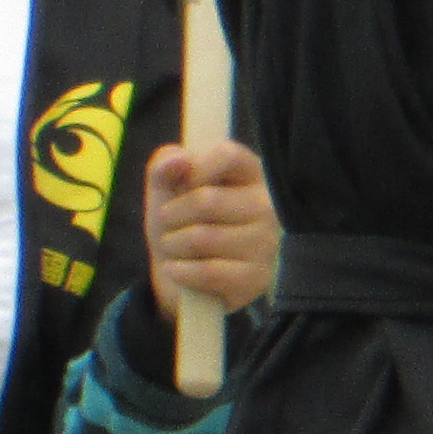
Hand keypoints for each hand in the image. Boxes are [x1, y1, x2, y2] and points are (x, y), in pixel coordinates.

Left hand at [147, 138, 278, 316]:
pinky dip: (181, 272)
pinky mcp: (257, 278)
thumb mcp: (166, 190)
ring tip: (174, 250)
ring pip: (203, 238)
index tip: (180, 186)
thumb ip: (165, 165)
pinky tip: (178, 270)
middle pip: (206, 200)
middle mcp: (267, 206)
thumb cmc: (180, 225)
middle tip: (169, 227)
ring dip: (173, 246)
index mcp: (250, 175)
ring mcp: (266, 243)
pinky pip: (209, 271)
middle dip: (171, 217)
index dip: (194, 169)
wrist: (181, 279)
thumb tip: (179, 161)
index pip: (227, 154)